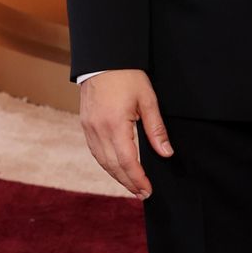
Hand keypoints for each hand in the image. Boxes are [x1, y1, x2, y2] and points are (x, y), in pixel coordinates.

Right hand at [79, 69, 173, 197]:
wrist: (103, 59)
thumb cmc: (128, 76)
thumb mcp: (147, 100)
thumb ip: (156, 129)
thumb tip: (166, 153)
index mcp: (115, 124)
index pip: (127, 161)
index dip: (137, 178)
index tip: (148, 190)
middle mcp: (98, 129)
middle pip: (113, 166)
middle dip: (128, 182)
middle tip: (142, 194)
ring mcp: (89, 128)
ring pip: (102, 161)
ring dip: (116, 176)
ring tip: (131, 186)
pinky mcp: (85, 124)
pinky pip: (95, 151)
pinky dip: (106, 164)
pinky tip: (116, 168)